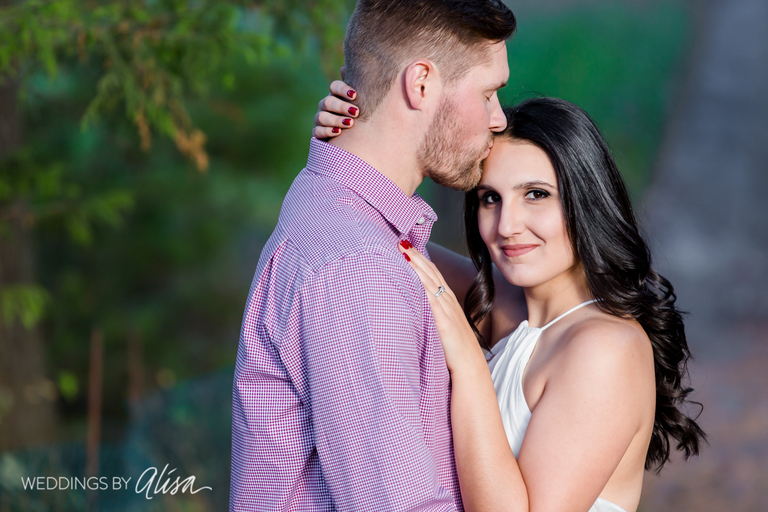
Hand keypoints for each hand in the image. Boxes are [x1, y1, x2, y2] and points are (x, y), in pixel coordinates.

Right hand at [313, 79, 359, 138]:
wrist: (351, 136)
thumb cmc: (356, 115)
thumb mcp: (360, 101)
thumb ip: (358, 85)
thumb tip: (348, 67)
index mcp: (335, 95)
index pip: (334, 87)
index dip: (343, 89)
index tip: (355, 95)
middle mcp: (325, 106)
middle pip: (328, 102)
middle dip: (342, 107)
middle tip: (356, 112)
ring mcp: (320, 119)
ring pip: (322, 117)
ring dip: (336, 120)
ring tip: (350, 124)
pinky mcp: (317, 133)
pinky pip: (318, 131)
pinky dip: (327, 131)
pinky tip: (338, 132)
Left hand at [397, 241, 484, 372]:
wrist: (470, 366)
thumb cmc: (454, 349)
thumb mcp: (443, 325)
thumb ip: (433, 313)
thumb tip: (418, 306)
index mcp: (448, 300)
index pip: (433, 273)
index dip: (420, 258)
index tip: (407, 246)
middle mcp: (448, 301)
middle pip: (430, 272)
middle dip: (416, 255)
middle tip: (401, 240)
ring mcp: (446, 310)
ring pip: (430, 282)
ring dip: (416, 265)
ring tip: (403, 251)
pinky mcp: (444, 322)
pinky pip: (431, 301)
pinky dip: (422, 288)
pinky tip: (412, 278)